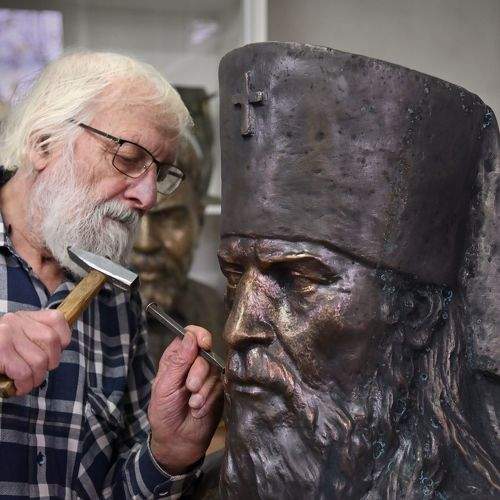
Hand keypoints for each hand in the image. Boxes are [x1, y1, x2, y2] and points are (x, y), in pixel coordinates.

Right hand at [0, 309, 70, 394]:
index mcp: (23, 316)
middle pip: (52, 341)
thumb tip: (60, 347)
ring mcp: (6, 334)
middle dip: (49, 364)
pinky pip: (24, 372)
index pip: (56, 319)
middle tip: (37, 374)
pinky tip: (17, 386)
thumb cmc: (0, 356)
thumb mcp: (18, 339)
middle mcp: (15, 321)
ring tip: (26, 383)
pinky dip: (24, 384)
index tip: (55, 352)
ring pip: (40, 360)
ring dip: (35, 378)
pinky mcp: (0, 350)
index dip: (62, 338)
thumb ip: (36, 338)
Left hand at [148, 326, 222, 474]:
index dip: (198, 335)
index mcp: (176, 358)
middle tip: (190, 388)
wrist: (177, 442)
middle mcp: (193, 364)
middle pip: (205, 354)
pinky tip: (199, 410)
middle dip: (199, 372)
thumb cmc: (164, 413)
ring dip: (203, 390)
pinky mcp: (219, 391)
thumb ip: (178, 362)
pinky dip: (209, 399)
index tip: (203, 343)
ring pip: (215, 371)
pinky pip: (221, 387)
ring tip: (192, 405)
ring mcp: (208, 377)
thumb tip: (190, 336)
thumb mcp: (164, 387)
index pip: (190, 335)